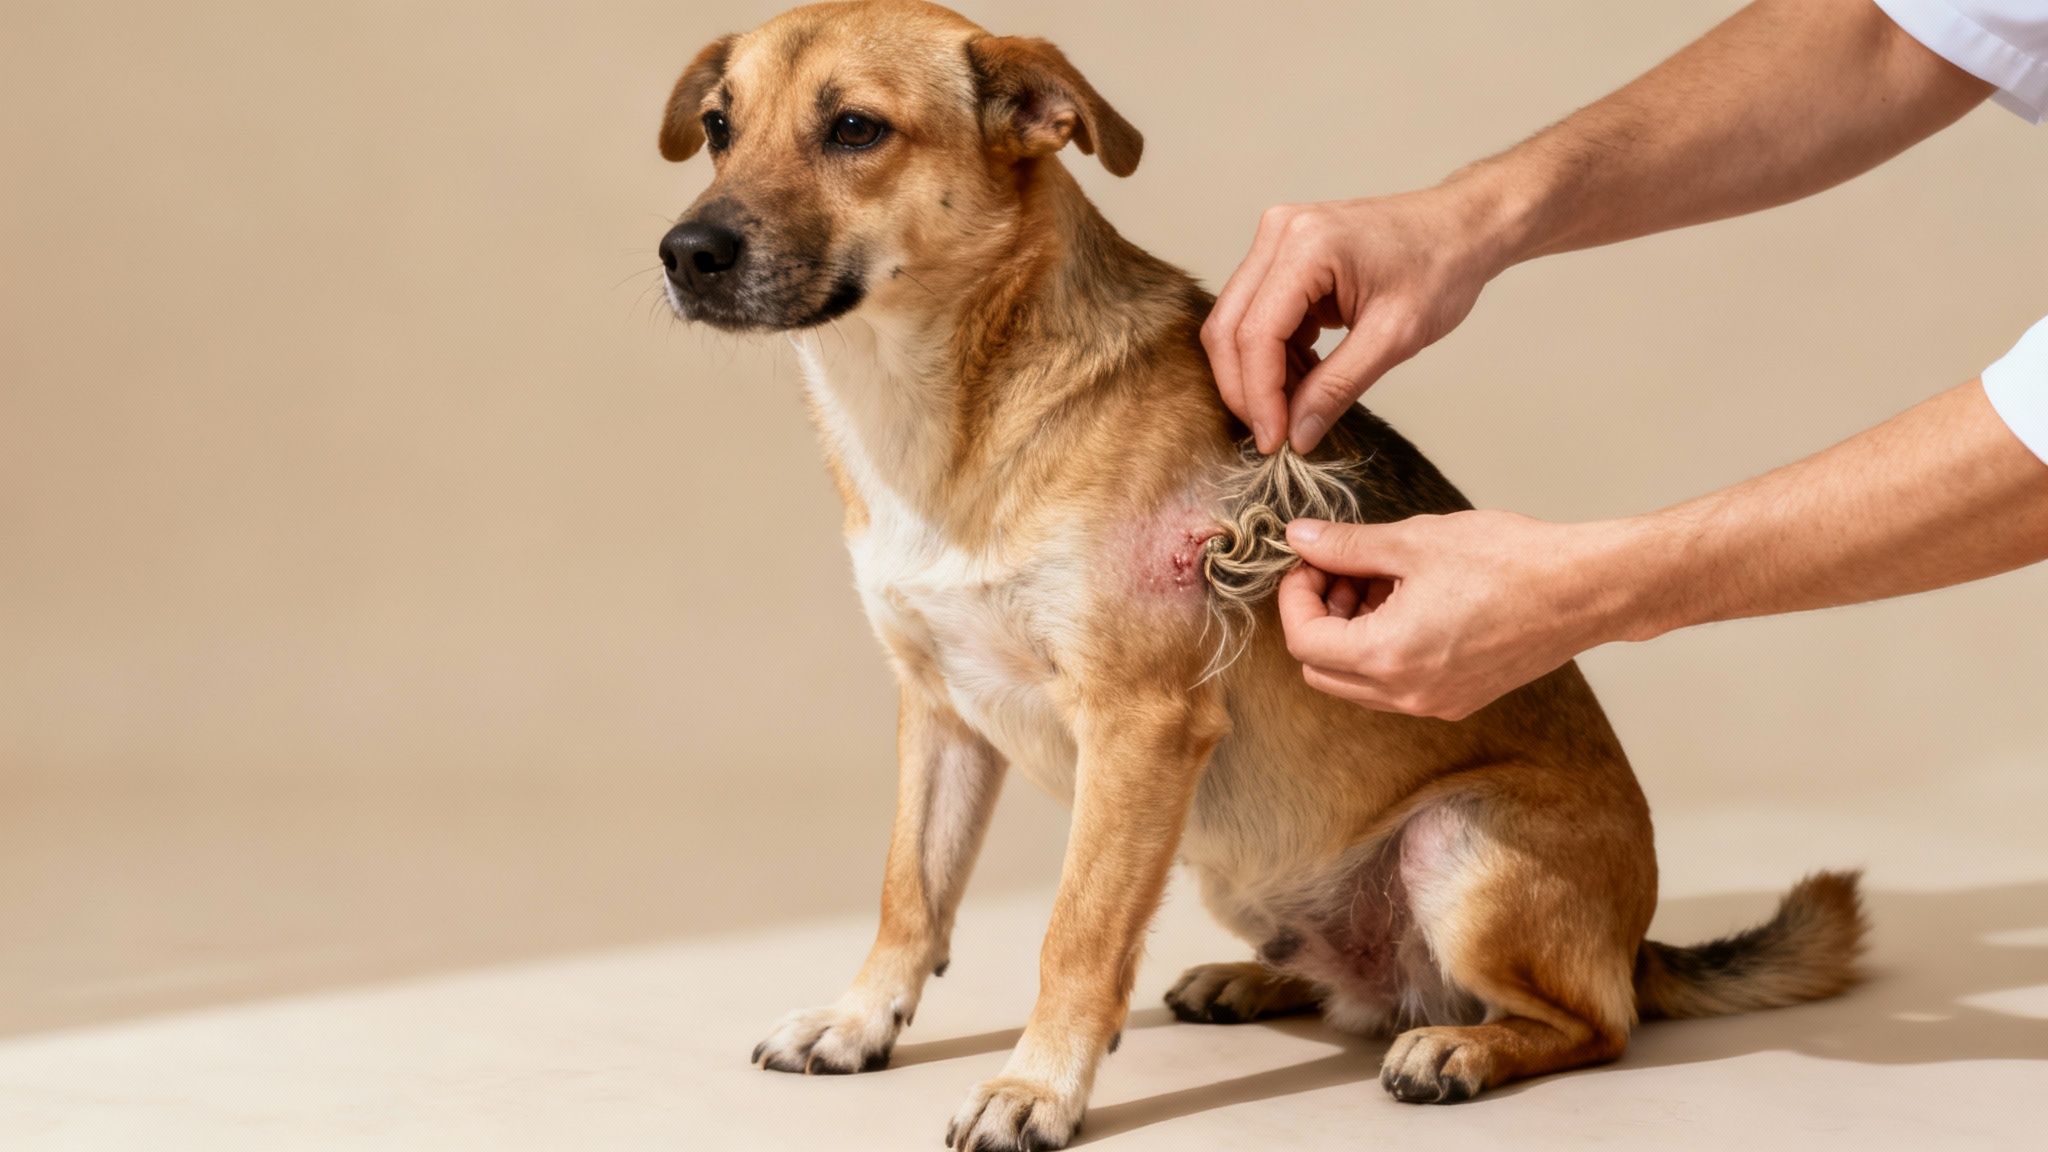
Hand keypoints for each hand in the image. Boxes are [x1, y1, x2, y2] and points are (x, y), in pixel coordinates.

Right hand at [1201, 184, 1511, 454]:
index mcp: (1307, 245)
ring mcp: (1276, 241)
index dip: (1259, 395)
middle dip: (1246, 389)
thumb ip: (1339, 387)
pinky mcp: (1282, 257)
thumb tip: (1297, 435)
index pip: (1256, 333)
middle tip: (1274, 435)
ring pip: (1236, 325)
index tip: (1275, 442)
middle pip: (1229, 327)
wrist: (1461, 228)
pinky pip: (1257, 316)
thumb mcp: (1395, 337)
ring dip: (1259, 375)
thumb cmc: (1441, 268)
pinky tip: (1304, 378)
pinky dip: (1274, 356)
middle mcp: (1279, 234)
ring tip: (1298, 407)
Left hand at [1275, 513, 1639, 719]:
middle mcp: (1406, 694)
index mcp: (1387, 657)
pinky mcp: (1460, 699)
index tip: (1311, 560)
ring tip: (1379, 581)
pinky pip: (1396, 686)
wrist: (1585, 589)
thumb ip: (1346, 546)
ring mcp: (1435, 703)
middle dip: (1318, 617)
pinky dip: (1384, 649)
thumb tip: (1299, 538)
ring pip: (1357, 682)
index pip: (1304, 642)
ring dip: (1350, 634)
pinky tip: (1410, 602)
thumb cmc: (1509, 561)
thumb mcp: (1414, 542)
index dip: (1295, 596)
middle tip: (1341, 570)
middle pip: (1321, 670)